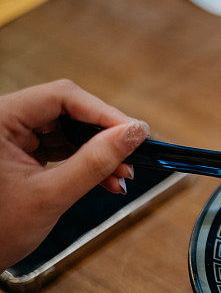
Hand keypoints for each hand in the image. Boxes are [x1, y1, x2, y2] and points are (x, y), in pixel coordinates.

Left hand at [0, 80, 148, 270]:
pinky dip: (87, 163)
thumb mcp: (51, 195)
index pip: (61, 98)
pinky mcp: (22, 153)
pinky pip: (62, 149)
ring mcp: (13, 137)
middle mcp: (5, 121)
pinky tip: (108, 179)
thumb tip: (133, 134)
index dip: (103, 113)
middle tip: (134, 156)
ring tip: (123, 174)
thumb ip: (94, 162)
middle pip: (67, 111)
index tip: (135, 132)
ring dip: (99, 152)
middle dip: (104, 136)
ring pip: (69, 131)